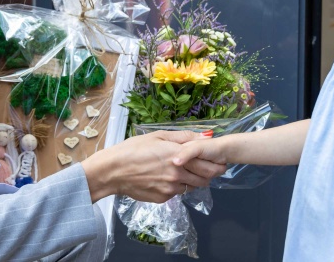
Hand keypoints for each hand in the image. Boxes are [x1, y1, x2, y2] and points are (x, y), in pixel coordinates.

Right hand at [82, 130, 225, 203]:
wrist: (113, 171)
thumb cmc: (133, 149)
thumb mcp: (158, 136)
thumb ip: (185, 137)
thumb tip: (207, 136)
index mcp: (178, 155)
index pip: (208, 163)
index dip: (217, 163)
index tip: (220, 160)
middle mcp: (177, 173)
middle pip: (206, 178)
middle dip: (212, 173)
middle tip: (212, 168)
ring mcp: (171, 188)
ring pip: (193, 187)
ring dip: (195, 180)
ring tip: (187, 172)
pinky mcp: (163, 198)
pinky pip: (178, 193)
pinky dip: (178, 187)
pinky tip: (167, 178)